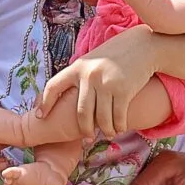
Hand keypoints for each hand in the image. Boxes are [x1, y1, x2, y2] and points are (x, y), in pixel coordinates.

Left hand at [34, 25, 154, 138]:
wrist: (144, 46)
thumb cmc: (116, 55)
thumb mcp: (93, 60)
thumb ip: (81, 75)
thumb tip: (66, 97)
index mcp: (78, 67)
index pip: (54, 86)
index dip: (45, 102)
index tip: (41, 116)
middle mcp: (89, 75)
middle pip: (81, 113)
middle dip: (84, 129)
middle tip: (87, 138)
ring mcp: (106, 83)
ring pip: (101, 119)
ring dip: (106, 130)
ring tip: (108, 133)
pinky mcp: (123, 90)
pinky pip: (118, 117)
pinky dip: (119, 126)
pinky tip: (120, 127)